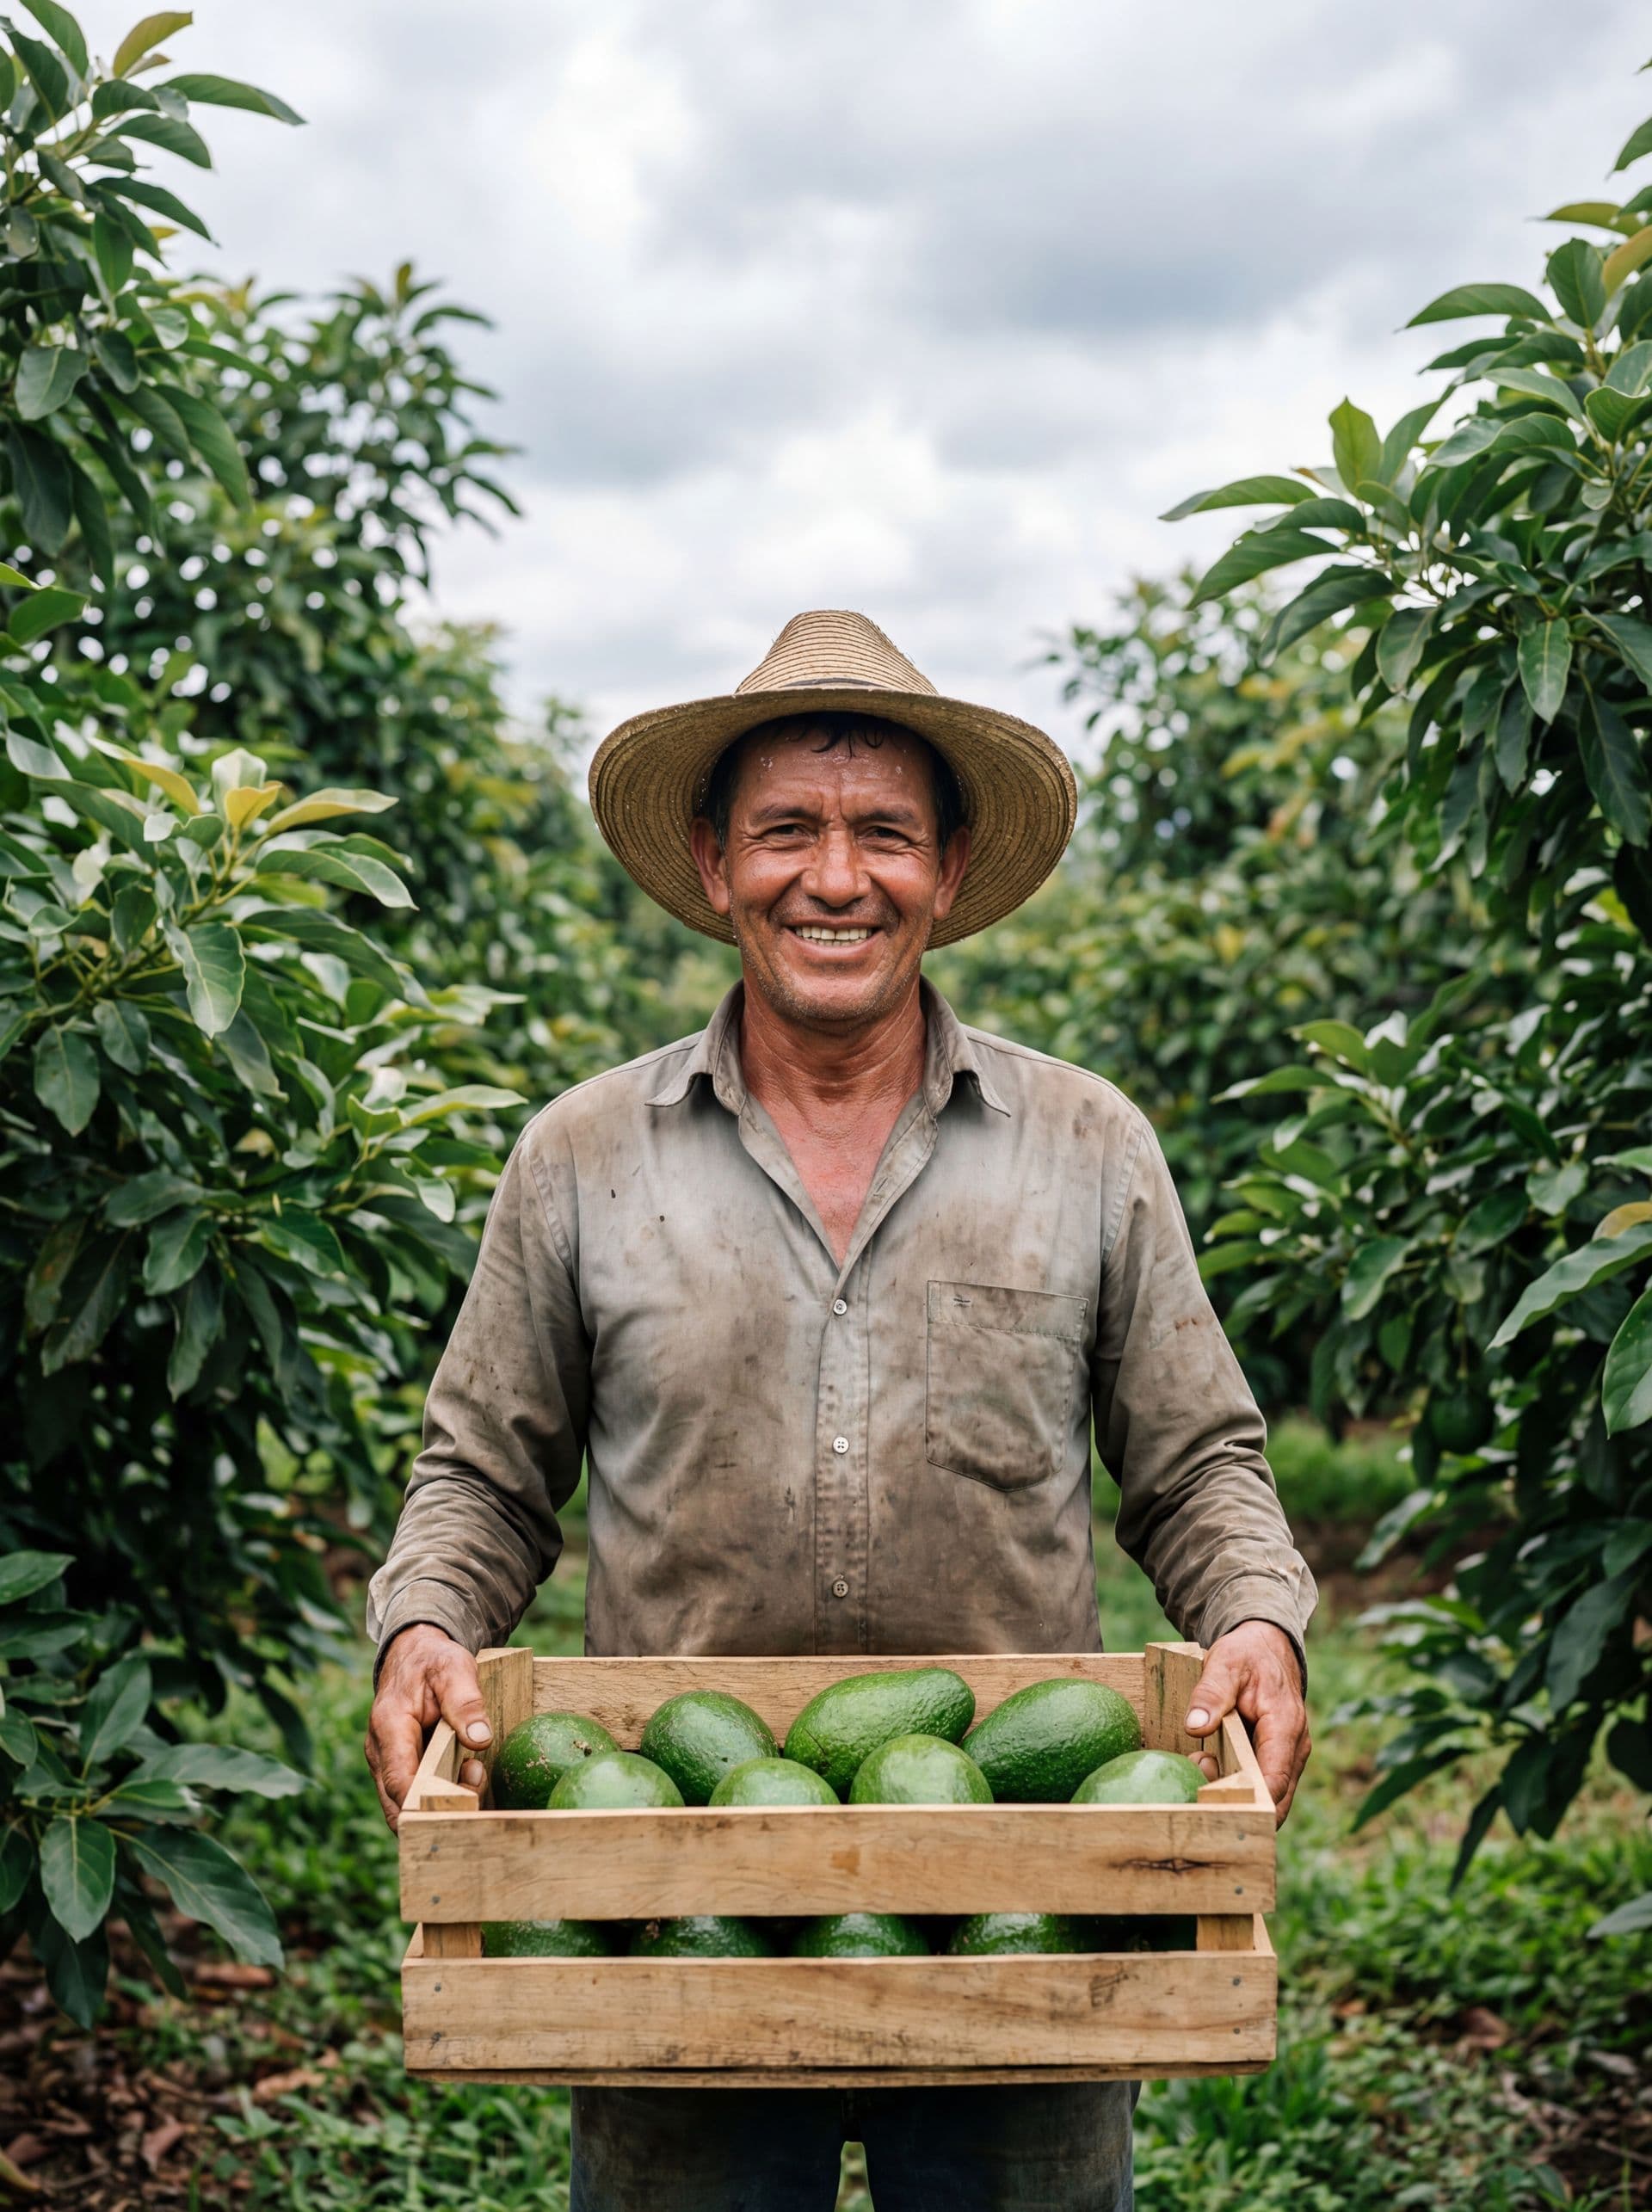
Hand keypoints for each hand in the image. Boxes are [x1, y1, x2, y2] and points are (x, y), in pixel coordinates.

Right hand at [365, 1623, 490, 1830]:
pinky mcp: (397, 1769)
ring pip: (405, 1806)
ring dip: (440, 1804)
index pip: (398, 1779)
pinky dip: (438, 1799)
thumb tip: (481, 1739)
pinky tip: (466, 1778)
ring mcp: (385, 1764)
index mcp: (389, 1726)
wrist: (413, 1656)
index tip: (457, 1807)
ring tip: (474, 1771)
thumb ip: (466, 1702)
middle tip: (475, 1789)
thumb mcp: (454, 1669)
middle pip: (398, 1804)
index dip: (423, 1802)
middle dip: (437, 1810)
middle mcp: (380, 1752)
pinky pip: (412, 1797)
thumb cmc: (433, 1662)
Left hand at [1182, 1620, 1309, 1828]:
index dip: (1249, 1799)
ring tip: (1199, 1762)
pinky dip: (1236, 1785)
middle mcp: (1293, 1750)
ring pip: (1267, 1797)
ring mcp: (1287, 1758)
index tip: (1214, 1801)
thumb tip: (1194, 1727)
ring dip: (1233, 1792)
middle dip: (1237, 1800)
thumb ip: (1211, 1694)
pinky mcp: (1275, 1761)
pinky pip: (1260, 1785)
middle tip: (1198, 1778)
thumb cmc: (1248, 1656)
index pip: (1275, 1779)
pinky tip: (1207, 1769)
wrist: (1266, 1650)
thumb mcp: (1225, 1664)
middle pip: (1273, 1799)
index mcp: (1285, 1727)